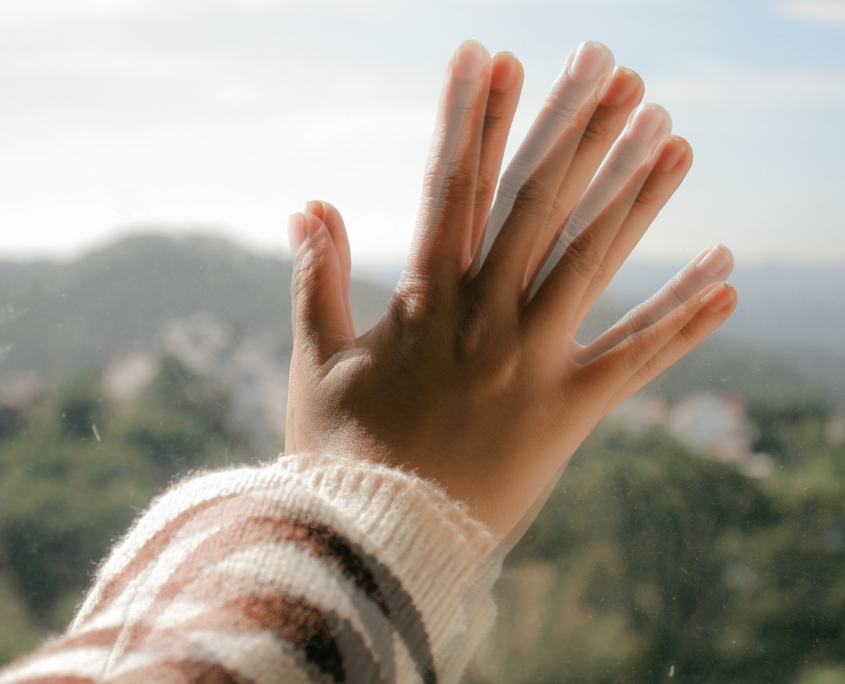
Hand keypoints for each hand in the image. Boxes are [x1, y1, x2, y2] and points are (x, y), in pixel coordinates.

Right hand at [284, 40, 736, 539]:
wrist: (377, 542)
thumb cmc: (339, 451)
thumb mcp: (317, 359)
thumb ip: (316, 277)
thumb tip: (308, 202)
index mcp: (424, 300)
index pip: (453, 189)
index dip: (471, 118)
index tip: (489, 57)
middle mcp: (486, 318)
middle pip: (538, 206)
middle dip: (575, 128)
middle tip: (610, 65)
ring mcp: (532, 363)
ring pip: (592, 263)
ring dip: (637, 195)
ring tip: (673, 133)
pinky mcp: (568, 413)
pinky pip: (634, 360)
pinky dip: (682, 319)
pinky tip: (726, 275)